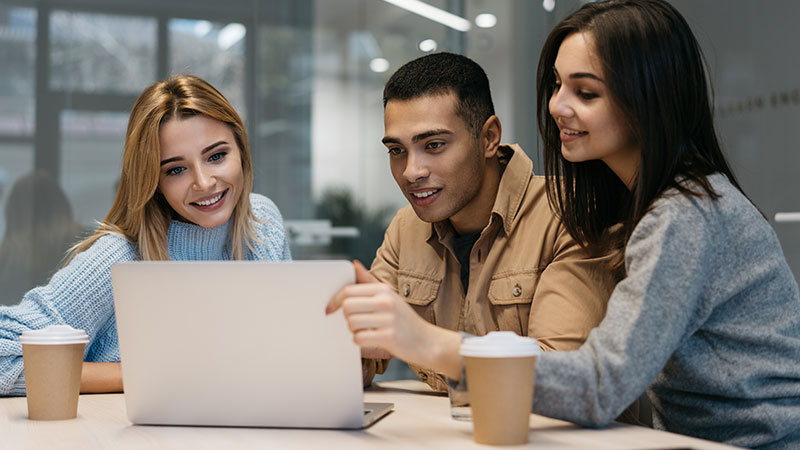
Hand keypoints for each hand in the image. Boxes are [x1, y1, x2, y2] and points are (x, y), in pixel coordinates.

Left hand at [326, 261, 461, 377]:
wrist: (428, 341)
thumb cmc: (405, 320)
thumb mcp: (389, 296)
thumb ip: (369, 281)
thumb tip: (354, 265)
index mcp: (383, 290)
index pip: (349, 291)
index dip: (335, 300)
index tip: (329, 309)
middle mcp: (386, 302)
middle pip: (347, 306)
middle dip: (346, 317)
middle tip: (355, 322)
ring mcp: (388, 319)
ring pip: (351, 323)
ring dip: (353, 330)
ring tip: (366, 331)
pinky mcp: (388, 337)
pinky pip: (359, 338)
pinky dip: (360, 342)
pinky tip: (371, 340)